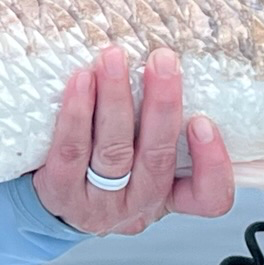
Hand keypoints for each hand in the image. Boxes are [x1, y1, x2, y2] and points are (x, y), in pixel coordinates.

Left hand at [31, 46, 234, 234]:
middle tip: (163, 61)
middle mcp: (139, 203)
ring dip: (115, 99)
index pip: (210, 197)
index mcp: (171, 196)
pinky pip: (71, 149)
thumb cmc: (106, 171)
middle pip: (157, 158)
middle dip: (162, 105)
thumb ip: (161, 130)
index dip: (212, 163)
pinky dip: (77, 112)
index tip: (204, 121)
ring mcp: (99, 202)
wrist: (51, 205)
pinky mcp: (61, 192)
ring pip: (113, 150)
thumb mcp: (145, 163)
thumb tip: (171, 67)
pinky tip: (81, 81)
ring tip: (114, 60)